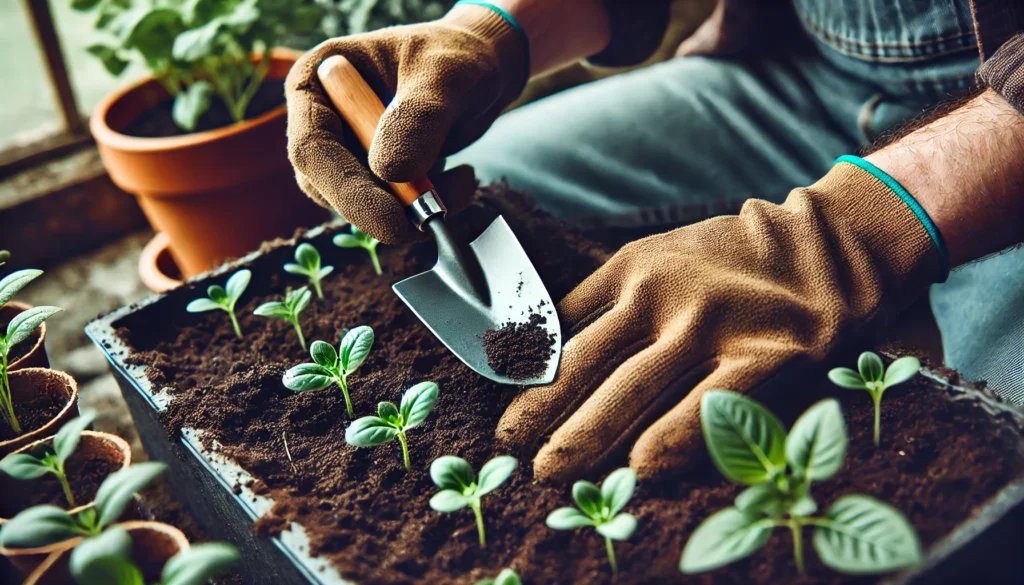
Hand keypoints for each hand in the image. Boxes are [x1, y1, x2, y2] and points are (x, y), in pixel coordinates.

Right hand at [285, 4, 527, 243]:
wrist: (481, 69)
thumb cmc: (457, 57)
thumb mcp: (445, 74)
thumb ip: (419, 116)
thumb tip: (388, 171)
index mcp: (317, 80)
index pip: (311, 148)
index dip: (346, 189)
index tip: (393, 216)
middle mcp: (321, 119)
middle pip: (326, 186)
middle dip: (381, 210)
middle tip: (432, 217)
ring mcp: (345, 150)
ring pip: (358, 205)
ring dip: (410, 210)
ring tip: (462, 182)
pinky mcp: (371, 174)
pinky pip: (387, 209)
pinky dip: (425, 208)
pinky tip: (461, 181)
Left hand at [497, 161, 946, 480]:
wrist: (829, 239)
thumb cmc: (730, 259)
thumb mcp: (659, 256)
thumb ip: (608, 298)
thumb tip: (542, 346)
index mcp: (630, 268)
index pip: (560, 324)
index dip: (525, 369)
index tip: (501, 403)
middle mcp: (662, 294)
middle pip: (585, 362)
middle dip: (540, 411)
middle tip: (508, 449)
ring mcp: (712, 325)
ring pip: (632, 386)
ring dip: (585, 433)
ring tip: (551, 470)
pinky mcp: (764, 355)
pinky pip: (709, 404)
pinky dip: (672, 436)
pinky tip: (642, 468)